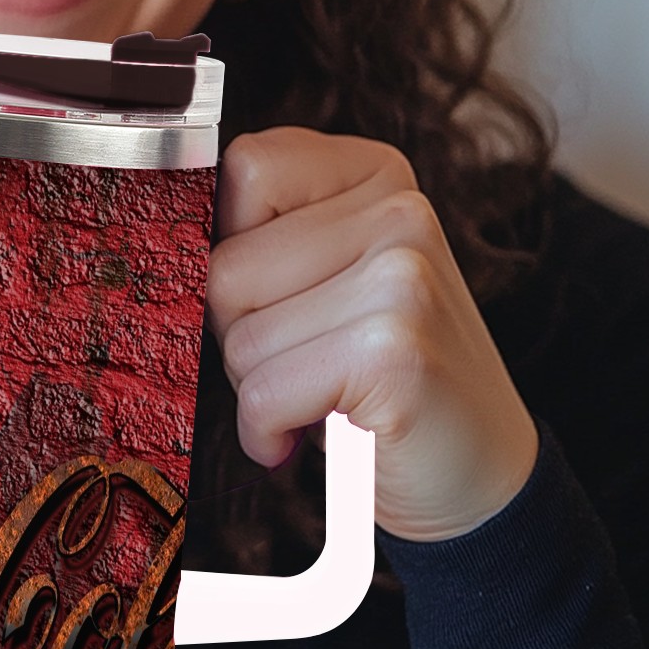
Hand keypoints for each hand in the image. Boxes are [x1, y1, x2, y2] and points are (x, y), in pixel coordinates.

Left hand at [208, 128, 537, 540]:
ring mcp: (402, 276)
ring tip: (321, 395)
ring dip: (259, 387)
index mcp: (377, 173)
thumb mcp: (330, 276)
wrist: (481, 480)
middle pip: (227, 264)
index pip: (245, 168)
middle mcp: (400, 210)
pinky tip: (315, 434)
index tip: (277, 294)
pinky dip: (269, 431)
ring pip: (238, 334)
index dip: (233, 244)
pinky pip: (264, 393)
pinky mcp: (392, 350)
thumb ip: (269, 231)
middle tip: (306, 362)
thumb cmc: (379, 376)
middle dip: (241, 331)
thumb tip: (167, 226)